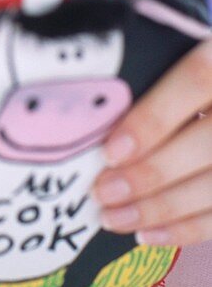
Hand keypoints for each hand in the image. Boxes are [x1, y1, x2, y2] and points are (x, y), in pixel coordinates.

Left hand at [94, 25, 211, 247]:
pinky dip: (186, 230)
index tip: (111, 150)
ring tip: (112, 217)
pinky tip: (146, 233)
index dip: (153, 119)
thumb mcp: (174, 52)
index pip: (196, 81)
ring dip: (160, 210)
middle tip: (101, 192)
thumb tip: (86, 100)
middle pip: (205, 145)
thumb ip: (146, 68)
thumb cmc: (188, 69)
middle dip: (148, 174)